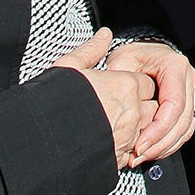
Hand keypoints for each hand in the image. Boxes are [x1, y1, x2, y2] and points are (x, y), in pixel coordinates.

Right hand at [54, 28, 156, 169]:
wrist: (41, 143)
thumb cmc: (52, 103)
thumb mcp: (68, 68)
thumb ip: (91, 51)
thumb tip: (104, 35)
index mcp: (124, 85)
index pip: (145, 83)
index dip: (133, 85)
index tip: (119, 89)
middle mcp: (132, 112)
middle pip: (152, 107)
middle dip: (142, 107)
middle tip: (119, 108)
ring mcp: (128, 137)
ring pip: (147, 131)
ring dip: (138, 129)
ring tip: (114, 127)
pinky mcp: (119, 159)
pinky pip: (134, 151)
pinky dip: (127, 147)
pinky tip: (109, 144)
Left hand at [103, 39, 194, 164]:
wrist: (141, 55)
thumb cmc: (131, 56)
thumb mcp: (122, 59)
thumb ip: (121, 78)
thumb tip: (124, 102)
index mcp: (175, 66)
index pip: (174, 104)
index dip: (158, 129)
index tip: (139, 144)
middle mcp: (188, 79)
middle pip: (183, 120)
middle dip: (160, 142)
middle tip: (138, 155)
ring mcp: (189, 93)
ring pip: (186, 128)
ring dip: (165, 147)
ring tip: (141, 157)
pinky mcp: (187, 106)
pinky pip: (184, 131)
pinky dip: (169, 144)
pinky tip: (151, 151)